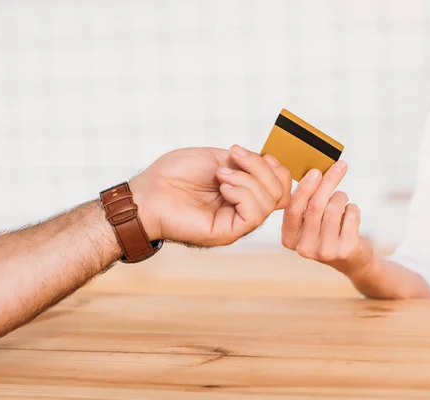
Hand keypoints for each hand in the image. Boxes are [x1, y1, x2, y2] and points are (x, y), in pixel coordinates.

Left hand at [129, 145, 291, 246]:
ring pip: (270, 201)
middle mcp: (243, 209)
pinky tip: (223, 186)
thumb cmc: (174, 175)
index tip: (251, 153)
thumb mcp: (218, 158)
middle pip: (280, 192)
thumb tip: (270, 164)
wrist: (149, 193)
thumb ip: (246, 163)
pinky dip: (243, 193)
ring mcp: (237, 223)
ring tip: (221, 174)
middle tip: (232, 157)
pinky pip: (254, 214)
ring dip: (248, 178)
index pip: (280, 186)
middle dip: (261, 167)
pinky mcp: (228, 233)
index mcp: (243, 192)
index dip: (276, 167)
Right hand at [281, 161, 374, 277]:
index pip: (292, 209)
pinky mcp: (345, 250)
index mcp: (289, 238)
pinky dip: (353, 208)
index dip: (304, 188)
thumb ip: (306, 202)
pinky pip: (351, 215)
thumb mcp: (309, 222)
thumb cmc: (327, 232)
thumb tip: (314, 171)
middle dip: (329, 181)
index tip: (316, 171)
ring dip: (341, 197)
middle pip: (315, 206)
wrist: (351, 260)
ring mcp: (325, 251)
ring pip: (334, 208)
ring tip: (342, 199)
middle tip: (340, 166)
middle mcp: (304, 248)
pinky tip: (350, 214)